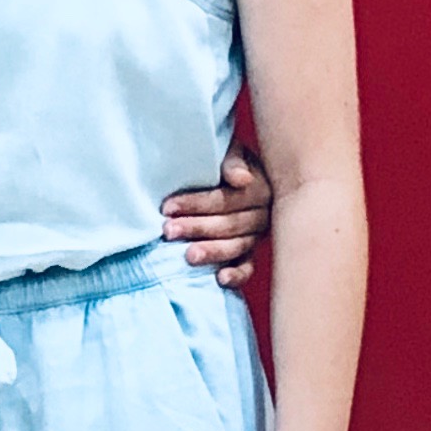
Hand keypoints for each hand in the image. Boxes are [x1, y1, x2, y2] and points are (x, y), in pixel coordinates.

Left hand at [163, 140, 270, 288]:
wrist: (232, 171)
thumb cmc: (222, 160)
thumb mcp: (227, 151)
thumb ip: (232, 161)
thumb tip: (241, 179)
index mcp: (260, 188)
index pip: (227, 199)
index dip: (197, 204)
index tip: (167, 207)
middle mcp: (263, 213)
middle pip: (230, 224)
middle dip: (197, 228)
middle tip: (169, 231)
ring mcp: (257, 235)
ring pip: (237, 246)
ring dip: (212, 251)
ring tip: (188, 256)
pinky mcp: (250, 252)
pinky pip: (248, 266)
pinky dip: (237, 274)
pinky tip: (221, 279)